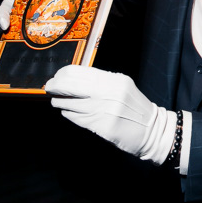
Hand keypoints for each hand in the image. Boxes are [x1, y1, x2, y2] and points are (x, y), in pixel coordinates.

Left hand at [44, 65, 173, 163]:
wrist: (152, 130)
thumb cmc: (134, 108)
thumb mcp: (121, 87)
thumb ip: (100, 82)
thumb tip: (72, 79)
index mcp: (113, 79)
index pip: (79, 72)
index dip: (62, 74)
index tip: (56, 77)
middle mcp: (108, 92)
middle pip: (69, 85)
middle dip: (55, 86)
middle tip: (49, 88)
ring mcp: (103, 110)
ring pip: (68, 103)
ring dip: (59, 102)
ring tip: (58, 102)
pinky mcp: (100, 126)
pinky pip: (75, 117)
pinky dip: (68, 113)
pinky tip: (69, 112)